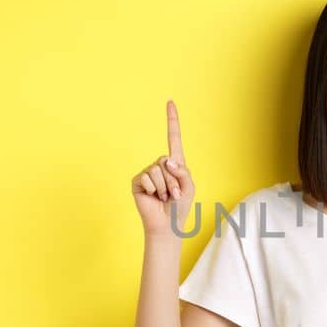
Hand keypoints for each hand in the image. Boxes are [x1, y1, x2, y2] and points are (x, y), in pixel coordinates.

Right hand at [133, 100, 195, 236]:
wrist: (167, 225)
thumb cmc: (179, 207)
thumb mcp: (189, 186)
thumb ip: (182, 171)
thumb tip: (166, 161)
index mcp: (174, 164)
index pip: (173, 138)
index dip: (172, 120)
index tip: (170, 102)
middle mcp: (160, 165)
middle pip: (166, 160)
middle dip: (174, 180)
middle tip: (174, 195)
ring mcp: (147, 173)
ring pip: (157, 170)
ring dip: (165, 187)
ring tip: (164, 198)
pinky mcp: (137, 181)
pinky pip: (147, 178)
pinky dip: (153, 189)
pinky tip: (153, 197)